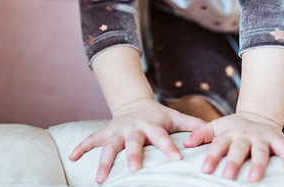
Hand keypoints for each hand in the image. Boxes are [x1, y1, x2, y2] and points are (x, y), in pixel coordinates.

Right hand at [68, 98, 204, 183]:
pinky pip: (91, 139)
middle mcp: (133, 127)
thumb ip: (192, 126)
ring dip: (104, 161)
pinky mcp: (105, 132)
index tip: (176, 159)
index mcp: (152, 125)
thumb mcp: (174, 117)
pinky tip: (72, 158)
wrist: (134, 103)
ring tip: (100, 179)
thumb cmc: (158, 116)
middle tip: (135, 171)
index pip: (162, 137)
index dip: (169, 147)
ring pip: (109, 145)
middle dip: (133, 156)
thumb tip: (211, 134)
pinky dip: (81, 147)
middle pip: (133, 142)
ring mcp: (117, 130)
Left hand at [183, 112, 283, 181]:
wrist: (259, 116)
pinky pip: (283, 148)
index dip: (212, 156)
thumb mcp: (217, 127)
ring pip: (260, 150)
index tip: (206, 169)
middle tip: (228, 177)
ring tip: (254, 178)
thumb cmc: (234, 127)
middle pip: (238, 149)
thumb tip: (186, 143)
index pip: (218, 144)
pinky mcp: (277, 138)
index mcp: (229, 132)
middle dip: (234, 162)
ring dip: (258, 164)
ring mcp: (261, 137)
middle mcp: (245, 135)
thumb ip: (202, 134)